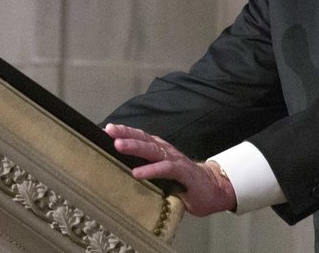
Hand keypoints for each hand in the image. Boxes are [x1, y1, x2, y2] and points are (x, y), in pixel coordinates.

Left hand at [104, 123, 236, 215]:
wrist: (212, 188)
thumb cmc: (182, 182)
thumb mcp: (161, 173)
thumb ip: (146, 168)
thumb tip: (118, 170)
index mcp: (159, 149)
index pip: (140, 136)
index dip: (124, 132)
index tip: (105, 129)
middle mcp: (165, 150)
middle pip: (144, 138)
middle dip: (125, 134)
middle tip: (109, 131)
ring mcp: (174, 160)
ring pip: (152, 150)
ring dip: (135, 146)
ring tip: (118, 145)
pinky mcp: (182, 173)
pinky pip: (165, 169)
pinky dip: (151, 170)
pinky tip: (137, 173)